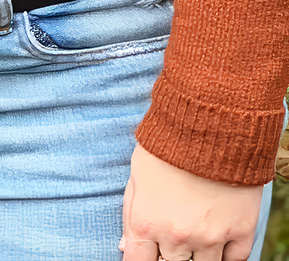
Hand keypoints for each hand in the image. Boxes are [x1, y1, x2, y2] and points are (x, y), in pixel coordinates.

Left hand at [120, 144, 263, 260]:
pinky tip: (218, 236)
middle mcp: (178, 237)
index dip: (141, 259)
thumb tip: (126, 246)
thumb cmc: (168, 142)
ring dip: (198, 254)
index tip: (147, 252)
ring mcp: (211, 238)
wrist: (211, 121)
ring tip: (195, 229)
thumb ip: (131, 213)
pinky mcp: (241, 232)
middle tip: (173, 232)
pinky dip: (225, 254)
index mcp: (147, 222)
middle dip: (169, 254)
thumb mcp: (137, 172)